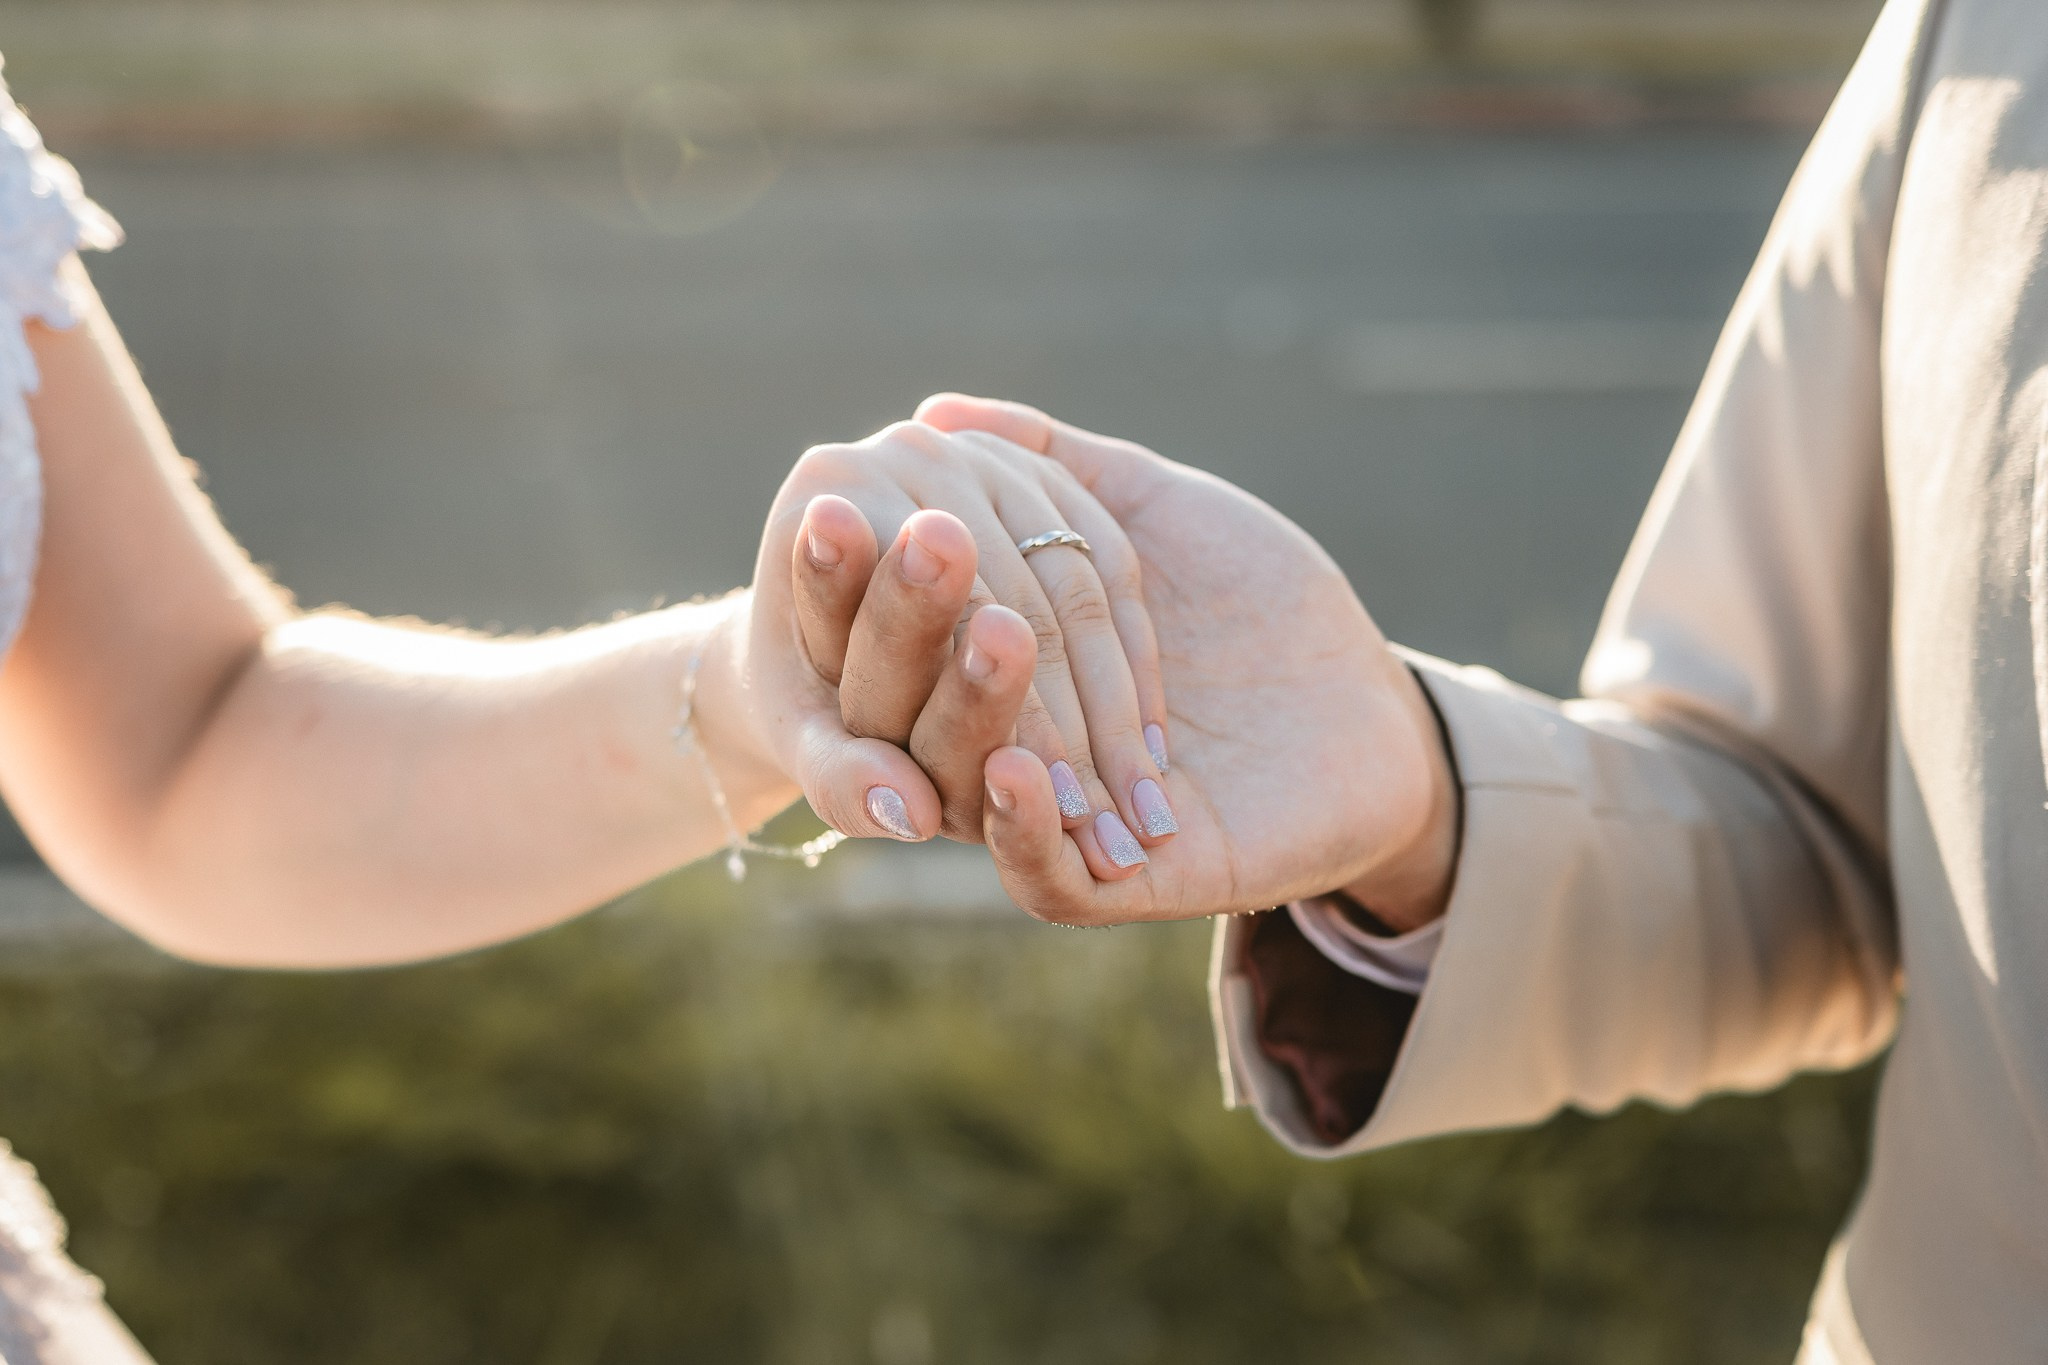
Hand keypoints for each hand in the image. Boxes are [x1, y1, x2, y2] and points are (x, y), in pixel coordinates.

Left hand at [738, 421, 1177, 878]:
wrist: (808, 632)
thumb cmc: (799, 701)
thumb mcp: (811, 747)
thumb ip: (845, 781)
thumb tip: (906, 815)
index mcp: (832, 494)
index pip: (949, 622)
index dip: (1008, 721)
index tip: (1060, 812)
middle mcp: (906, 450)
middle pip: (1020, 595)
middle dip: (1070, 722)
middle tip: (1110, 818)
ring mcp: (977, 449)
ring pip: (1076, 582)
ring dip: (1117, 702)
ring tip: (1140, 811)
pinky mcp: (1036, 460)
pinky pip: (1111, 557)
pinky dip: (1136, 655)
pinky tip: (1149, 744)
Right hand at [914, 395, 1459, 927]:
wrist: (1372, 710)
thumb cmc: (1262, 599)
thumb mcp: (1153, 513)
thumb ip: (1055, 465)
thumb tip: (936, 409)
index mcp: (1004, 665)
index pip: (916, 628)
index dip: (873, 574)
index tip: (830, 508)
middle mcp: (1016, 747)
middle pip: (919, 710)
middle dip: (903, 631)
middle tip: (885, 552)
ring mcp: (1068, 821)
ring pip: (972, 796)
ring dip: (965, 721)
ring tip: (978, 644)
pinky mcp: (1128, 886)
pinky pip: (1046, 879)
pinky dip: (1022, 829)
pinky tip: (1014, 768)